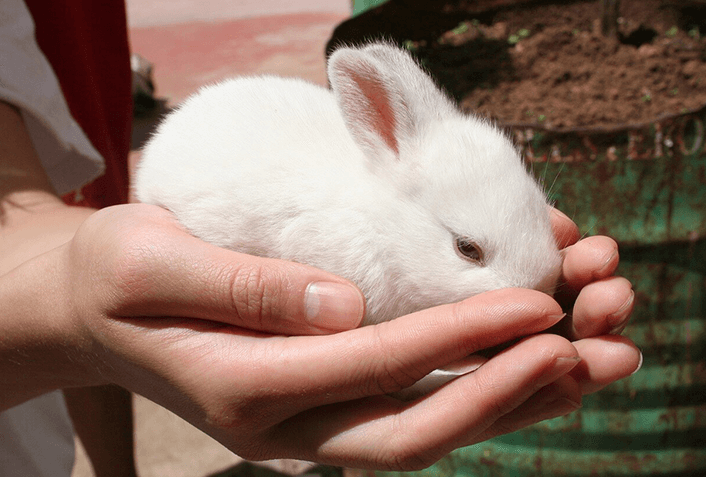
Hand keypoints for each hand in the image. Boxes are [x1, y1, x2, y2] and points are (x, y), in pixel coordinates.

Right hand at [2, 204, 638, 469]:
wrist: (93, 312)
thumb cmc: (117, 278)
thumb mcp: (152, 261)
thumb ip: (244, 287)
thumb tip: (345, 302)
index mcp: (240, 386)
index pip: (373, 363)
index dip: (461, 336)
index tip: (539, 304)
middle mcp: (279, 424)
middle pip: (412, 426)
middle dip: (505, 392)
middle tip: (588, 350)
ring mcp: (302, 424)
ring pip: (420, 430)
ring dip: (505, 403)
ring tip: (587, 364)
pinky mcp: (317, 405)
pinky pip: (406, 410)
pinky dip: (471, 391)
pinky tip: (524, 366)